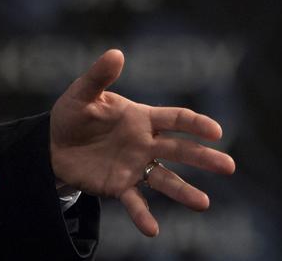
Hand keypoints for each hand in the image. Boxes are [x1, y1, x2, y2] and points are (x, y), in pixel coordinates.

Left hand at [49, 49, 235, 237]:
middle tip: (229, 167)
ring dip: (184, 192)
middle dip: (205, 157)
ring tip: (203, 204)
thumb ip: (99, 76)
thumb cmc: (72, 114)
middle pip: (180, 150)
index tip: (216, 131)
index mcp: (141, 118)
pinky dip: (143, 215)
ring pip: (165, 179)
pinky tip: (152, 229)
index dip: (195, 124)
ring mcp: (134, 166)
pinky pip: (134, 202)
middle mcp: (144, 143)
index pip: (175, 119)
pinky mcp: (119, 186)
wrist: (52, 145)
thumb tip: (116, 53)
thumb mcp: (82, 94)